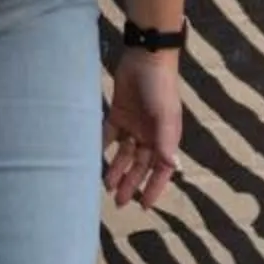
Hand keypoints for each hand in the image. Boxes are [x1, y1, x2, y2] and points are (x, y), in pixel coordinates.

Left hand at [102, 48, 181, 209]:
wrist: (145, 57)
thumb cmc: (160, 87)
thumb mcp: (165, 116)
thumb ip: (166, 141)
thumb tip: (170, 167)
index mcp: (165, 137)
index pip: (161, 169)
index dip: (154, 188)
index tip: (144, 206)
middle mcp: (150, 134)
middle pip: (140, 165)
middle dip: (131, 183)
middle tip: (118, 201)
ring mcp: (134, 124)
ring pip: (124, 154)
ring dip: (117, 169)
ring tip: (105, 186)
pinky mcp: (118, 113)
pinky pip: (109, 135)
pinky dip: (104, 147)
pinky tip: (93, 159)